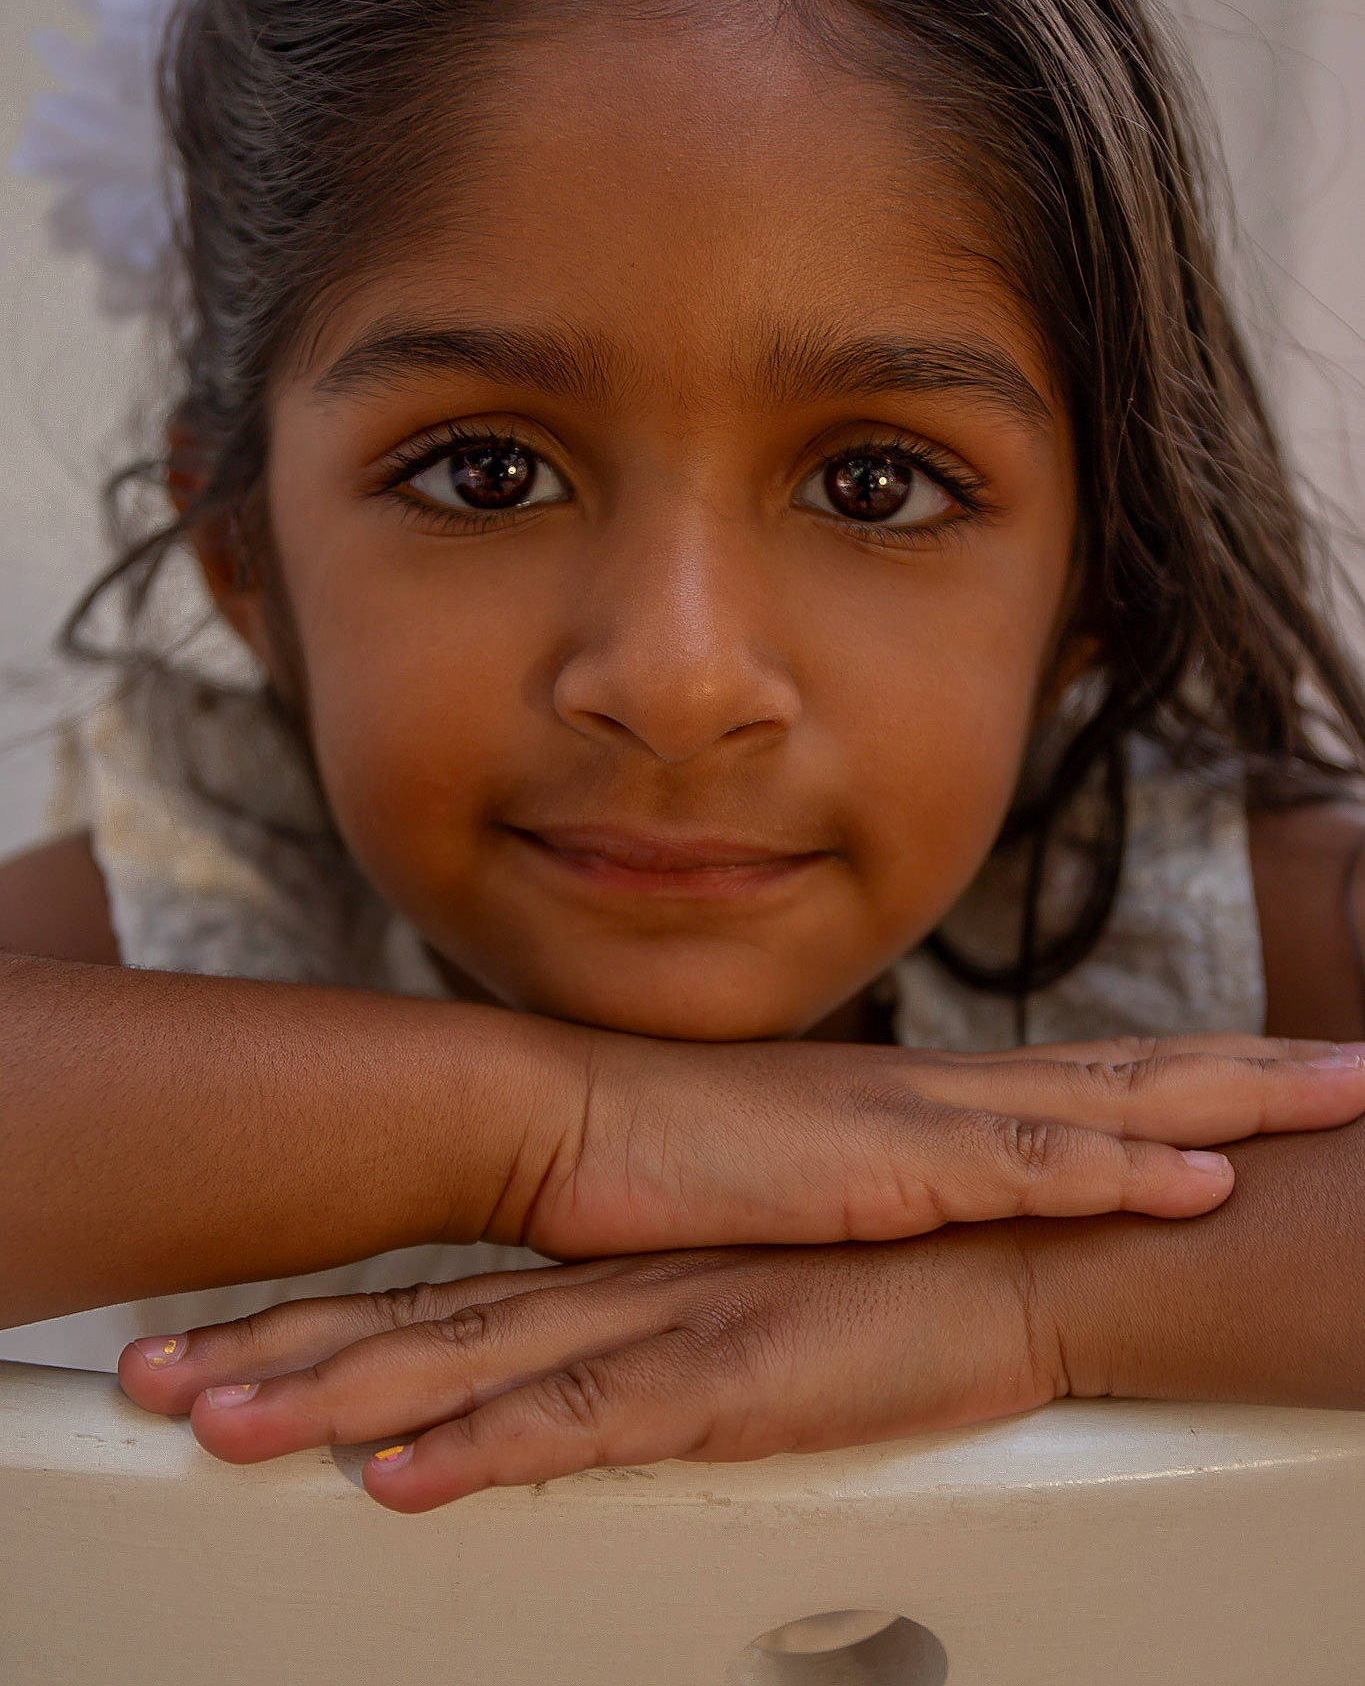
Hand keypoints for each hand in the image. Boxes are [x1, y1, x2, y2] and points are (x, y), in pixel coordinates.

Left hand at [119, 1228, 1054, 1512]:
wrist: (1011, 1247)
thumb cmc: (887, 1278)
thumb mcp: (751, 1303)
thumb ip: (664, 1326)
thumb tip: (603, 1359)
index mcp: (614, 1278)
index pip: (439, 1304)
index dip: (318, 1331)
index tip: (212, 1349)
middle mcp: (614, 1293)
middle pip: (417, 1330)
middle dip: (278, 1357)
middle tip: (152, 1384)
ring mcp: (661, 1329)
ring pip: (467, 1372)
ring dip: (336, 1402)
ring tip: (219, 1423)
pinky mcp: (725, 1376)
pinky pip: (580, 1421)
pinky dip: (482, 1449)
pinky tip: (402, 1476)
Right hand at [512, 1028, 1364, 1255]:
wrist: (564, 1118)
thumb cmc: (667, 1154)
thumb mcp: (795, 1171)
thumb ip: (869, 1177)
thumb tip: (916, 1199)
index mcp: (925, 1101)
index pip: (1089, 1080)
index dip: (1194, 1074)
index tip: (1279, 1069)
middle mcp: (941, 1094)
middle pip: (1132, 1074)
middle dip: (1256, 1069)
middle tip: (1360, 1065)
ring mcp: (919, 1124)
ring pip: (1109, 1108)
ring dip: (1233, 1100)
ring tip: (1335, 1093)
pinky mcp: (880, 1172)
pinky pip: (1024, 1174)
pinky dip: (1122, 1173)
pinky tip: (1200, 1177)